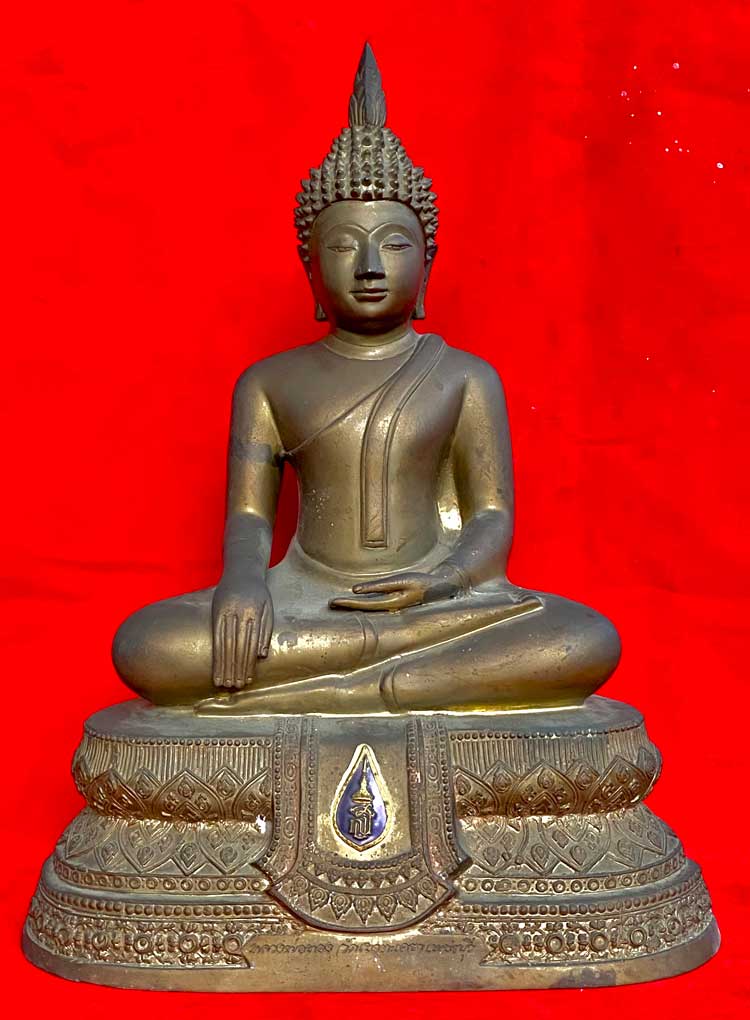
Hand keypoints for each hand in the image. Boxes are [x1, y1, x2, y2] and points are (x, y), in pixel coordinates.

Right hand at [211, 578, 272, 688]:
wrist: (242, 570)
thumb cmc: (258, 592)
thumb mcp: (268, 607)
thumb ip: (266, 631)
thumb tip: (261, 656)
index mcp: (255, 613)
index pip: (251, 644)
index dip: (248, 664)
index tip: (247, 680)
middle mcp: (240, 613)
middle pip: (237, 646)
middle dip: (236, 668)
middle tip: (235, 687)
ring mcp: (226, 612)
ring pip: (225, 643)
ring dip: (224, 665)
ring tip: (224, 682)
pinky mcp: (216, 613)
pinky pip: (216, 637)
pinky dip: (216, 654)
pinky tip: (215, 667)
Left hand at [329, 571, 460, 611]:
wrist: (442, 588)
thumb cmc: (422, 583)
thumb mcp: (402, 580)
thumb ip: (379, 586)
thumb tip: (356, 590)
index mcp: (391, 604)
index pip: (363, 605)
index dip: (347, 603)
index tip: (332, 602)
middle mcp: (390, 609)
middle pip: (362, 608)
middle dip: (346, 606)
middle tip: (329, 604)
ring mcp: (392, 607)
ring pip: (367, 608)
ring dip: (352, 606)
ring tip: (337, 603)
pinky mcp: (394, 603)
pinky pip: (373, 605)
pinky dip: (362, 603)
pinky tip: (354, 601)